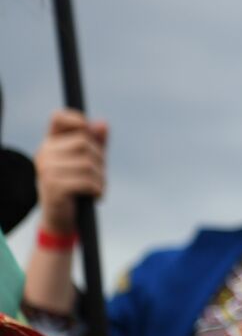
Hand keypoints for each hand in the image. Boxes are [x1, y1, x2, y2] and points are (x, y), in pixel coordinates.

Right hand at [33, 109, 107, 235]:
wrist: (62, 217)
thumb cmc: (78, 185)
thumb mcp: (90, 160)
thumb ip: (96, 141)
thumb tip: (102, 123)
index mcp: (51, 143)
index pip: (59, 118)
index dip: (76, 119)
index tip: (87, 129)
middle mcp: (44, 153)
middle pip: (84, 142)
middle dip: (100, 159)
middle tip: (98, 175)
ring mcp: (47, 170)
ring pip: (88, 164)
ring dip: (101, 178)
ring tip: (96, 187)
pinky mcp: (53, 186)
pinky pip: (87, 182)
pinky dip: (98, 190)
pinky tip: (95, 196)